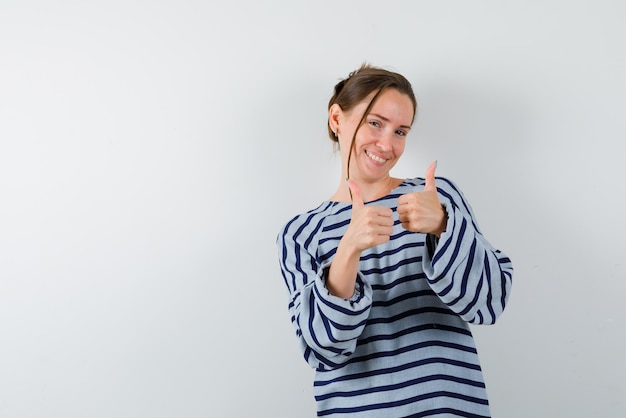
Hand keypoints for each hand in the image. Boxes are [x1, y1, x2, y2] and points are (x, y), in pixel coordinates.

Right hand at [326, 180, 394, 297]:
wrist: (350, 242)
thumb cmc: (356, 224)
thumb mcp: (356, 207)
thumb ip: (356, 193)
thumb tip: (349, 180)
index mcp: (369, 209)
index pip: (389, 213)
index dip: (383, 217)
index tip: (374, 220)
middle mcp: (369, 219)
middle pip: (391, 222)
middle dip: (385, 226)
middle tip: (374, 228)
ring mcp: (370, 230)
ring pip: (390, 230)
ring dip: (384, 233)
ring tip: (374, 233)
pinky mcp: (372, 240)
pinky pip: (387, 239)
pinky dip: (382, 240)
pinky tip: (373, 239)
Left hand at [397, 161, 446, 236]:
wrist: (443, 220)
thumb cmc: (435, 205)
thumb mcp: (431, 189)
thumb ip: (429, 175)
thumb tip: (434, 162)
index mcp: (414, 196)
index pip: (400, 201)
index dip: (406, 203)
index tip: (414, 205)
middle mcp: (413, 206)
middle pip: (399, 210)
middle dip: (406, 212)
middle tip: (416, 212)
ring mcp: (414, 216)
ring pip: (401, 218)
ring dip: (407, 219)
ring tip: (417, 217)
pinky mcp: (414, 226)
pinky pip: (404, 226)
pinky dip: (409, 226)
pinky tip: (417, 223)